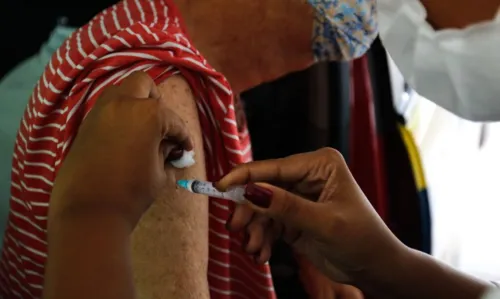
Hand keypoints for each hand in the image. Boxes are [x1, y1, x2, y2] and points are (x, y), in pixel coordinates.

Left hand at [50, 72, 192, 226]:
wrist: (89, 210)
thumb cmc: (132, 192)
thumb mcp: (159, 173)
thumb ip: (166, 153)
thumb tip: (170, 147)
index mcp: (148, 114)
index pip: (173, 120)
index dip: (183, 137)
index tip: (185, 150)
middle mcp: (122, 103)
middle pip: (143, 84)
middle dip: (156, 102)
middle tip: (161, 127)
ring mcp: (100, 111)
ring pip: (121, 92)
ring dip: (135, 105)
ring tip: (142, 131)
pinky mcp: (85, 124)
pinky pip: (107, 109)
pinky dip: (120, 116)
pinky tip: (125, 139)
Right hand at [216, 148, 405, 282]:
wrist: (374, 268)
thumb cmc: (362, 239)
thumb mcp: (324, 223)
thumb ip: (287, 207)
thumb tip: (251, 191)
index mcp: (320, 165)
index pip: (274, 167)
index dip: (244, 176)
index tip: (220, 187)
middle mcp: (307, 175)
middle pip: (263, 187)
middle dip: (249, 210)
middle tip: (236, 229)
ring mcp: (299, 196)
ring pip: (262, 207)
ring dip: (255, 229)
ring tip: (254, 249)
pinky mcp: (293, 215)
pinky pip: (268, 223)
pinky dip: (262, 238)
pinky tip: (262, 253)